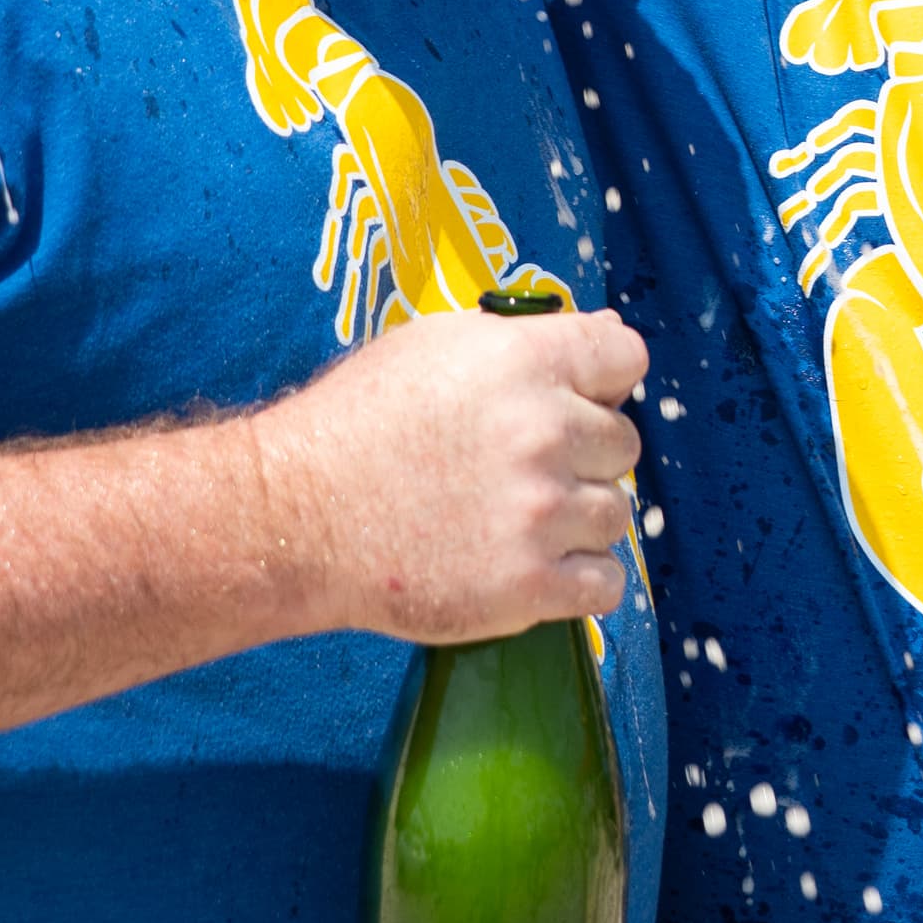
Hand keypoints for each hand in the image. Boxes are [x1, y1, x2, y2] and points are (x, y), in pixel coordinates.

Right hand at [259, 307, 647, 642]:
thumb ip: (525, 340)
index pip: (626, 357)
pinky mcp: (529, 586)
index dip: (602, 380)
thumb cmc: (358, 422)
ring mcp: (540, 513)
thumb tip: (605, 336)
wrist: (296, 517)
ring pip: (614, 515)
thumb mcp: (435, 344)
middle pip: (622, 443)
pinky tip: (533, 566)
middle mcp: (544, 432)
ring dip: (576, 521)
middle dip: (581, 456)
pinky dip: (578, 581)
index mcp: (525, 360)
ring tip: (514, 521)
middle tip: (520, 470)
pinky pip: (606, 584)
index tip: (572, 400)